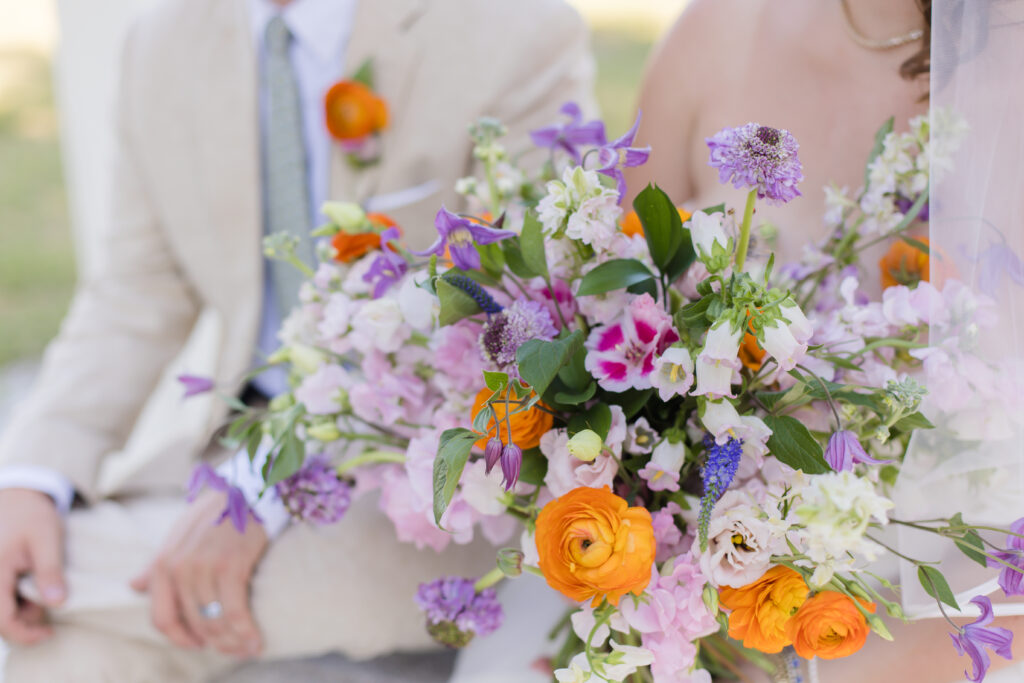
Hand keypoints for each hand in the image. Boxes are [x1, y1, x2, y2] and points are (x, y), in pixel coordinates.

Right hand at [0, 488, 65, 644]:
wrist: (17, 496)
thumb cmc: (32, 515)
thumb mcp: (48, 540)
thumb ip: (50, 571)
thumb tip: (57, 604)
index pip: (2, 619)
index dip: (24, 634)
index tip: (49, 634)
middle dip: (25, 619)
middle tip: (49, 600)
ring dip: (19, 608)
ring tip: (40, 584)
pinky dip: (13, 598)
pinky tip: (29, 582)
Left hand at [131, 490, 268, 657]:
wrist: (246, 489)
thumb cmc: (213, 513)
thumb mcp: (178, 535)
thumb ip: (156, 565)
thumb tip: (134, 586)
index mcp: (162, 564)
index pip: (162, 618)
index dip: (181, 638)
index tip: (200, 644)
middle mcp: (179, 568)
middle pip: (193, 624)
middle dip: (214, 643)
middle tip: (234, 649)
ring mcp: (204, 568)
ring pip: (214, 621)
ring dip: (232, 642)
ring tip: (248, 648)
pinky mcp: (231, 566)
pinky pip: (236, 612)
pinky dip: (247, 632)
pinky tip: (257, 641)